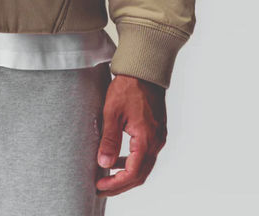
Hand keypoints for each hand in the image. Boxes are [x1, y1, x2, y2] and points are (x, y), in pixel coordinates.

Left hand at [95, 72, 166, 196]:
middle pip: (140, 175)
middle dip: (120, 184)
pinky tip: (118, 159)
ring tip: (107, 176)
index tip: (100, 185)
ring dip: (126, 174)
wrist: (144, 71)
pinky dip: (132, 162)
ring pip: (144, 166)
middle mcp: (156, 142)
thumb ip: (109, 140)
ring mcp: (158, 138)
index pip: (133, 173)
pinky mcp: (157, 132)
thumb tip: (104, 163)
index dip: (116, 183)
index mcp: (146, 139)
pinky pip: (146, 155)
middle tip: (101, 187)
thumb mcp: (112, 112)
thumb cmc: (128, 87)